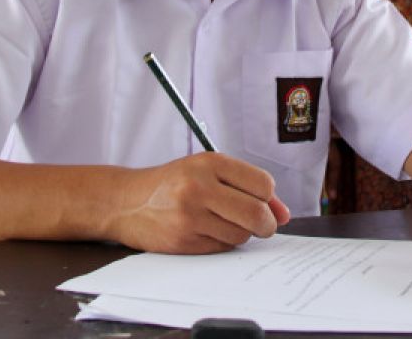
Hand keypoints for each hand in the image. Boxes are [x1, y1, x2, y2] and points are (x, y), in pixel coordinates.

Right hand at [108, 153, 290, 253]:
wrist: (127, 201)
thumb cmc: (173, 183)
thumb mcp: (207, 171)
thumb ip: (247, 187)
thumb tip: (284, 214)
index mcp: (209, 163)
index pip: (263, 184)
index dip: (269, 198)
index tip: (263, 202)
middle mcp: (199, 187)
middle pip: (257, 214)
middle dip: (267, 224)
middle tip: (262, 224)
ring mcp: (189, 216)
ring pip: (242, 235)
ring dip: (242, 233)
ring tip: (224, 222)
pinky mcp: (182, 241)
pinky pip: (222, 248)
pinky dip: (222, 242)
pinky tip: (206, 230)